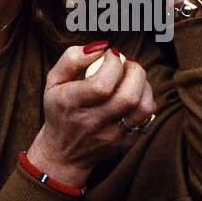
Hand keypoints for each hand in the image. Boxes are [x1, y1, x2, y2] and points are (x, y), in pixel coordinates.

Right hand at [25, 44, 156, 186]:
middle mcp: (93, 123)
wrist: (65, 153)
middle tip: (127, 63)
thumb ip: (71, 59)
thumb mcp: (54, 81)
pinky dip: (146, 99)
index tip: (110, 55)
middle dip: (134, 71)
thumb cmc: (60, 109)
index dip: (113, 64)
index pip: (101, 85)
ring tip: (133, 77)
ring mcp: (112, 135)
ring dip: (144, 85)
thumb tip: (100, 47)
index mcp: (72, 104)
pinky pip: (147, 118)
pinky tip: (135, 92)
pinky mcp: (126, 142)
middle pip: (128, 96)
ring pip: (143, 107)